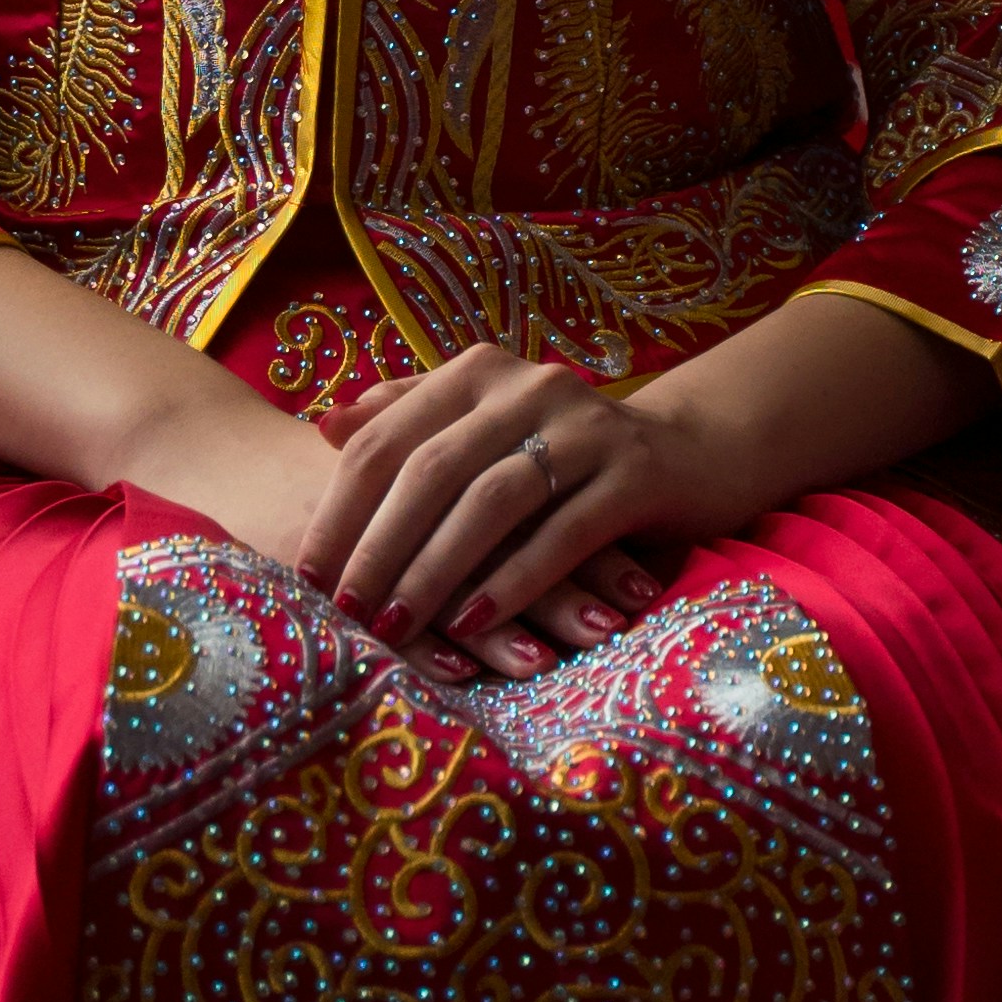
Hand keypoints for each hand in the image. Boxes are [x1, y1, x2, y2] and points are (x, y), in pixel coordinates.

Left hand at [292, 285, 1001, 662]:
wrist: (697, 447)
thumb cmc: (568, 452)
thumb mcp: (489, 425)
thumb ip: (414, 417)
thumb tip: (327, 427)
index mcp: (480, 373)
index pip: (388, 439)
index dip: (340, 508)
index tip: (304, 574)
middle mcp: (528, 387)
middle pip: (430, 470)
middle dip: (377, 548)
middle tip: (339, 612)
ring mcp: (584, 428)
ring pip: (490, 502)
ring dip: (435, 571)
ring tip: (394, 628)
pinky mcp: (634, 474)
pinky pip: (562, 532)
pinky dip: (514, 580)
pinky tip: (476, 625)